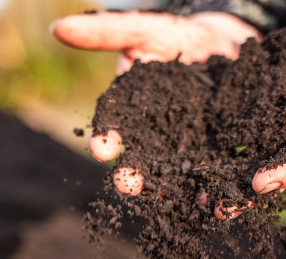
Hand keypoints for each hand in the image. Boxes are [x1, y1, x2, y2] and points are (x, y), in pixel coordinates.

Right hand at [52, 9, 262, 185]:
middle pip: (140, 162)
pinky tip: (219, 204)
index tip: (101, 148)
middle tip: (128, 185)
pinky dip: (217, 191)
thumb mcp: (145, 29)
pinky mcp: (217, 157)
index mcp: (129, 114)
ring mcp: (186, 152)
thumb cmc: (178, 37)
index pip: (112, 129)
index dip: (104, 139)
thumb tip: (59, 27)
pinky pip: (215, 177)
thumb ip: (107, 31)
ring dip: (175, 193)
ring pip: (176, 178)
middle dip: (132, 175)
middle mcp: (154, 140)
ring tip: (169, 201)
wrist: (227, 43)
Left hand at [215, 11, 285, 217]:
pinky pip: (244, 138)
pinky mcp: (267, 117)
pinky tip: (199, 168)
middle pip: (282, 167)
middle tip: (223, 209)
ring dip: (232, 180)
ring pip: (258, 159)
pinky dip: (223, 154)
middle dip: (252, 191)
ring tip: (205, 199)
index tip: (260, 183)